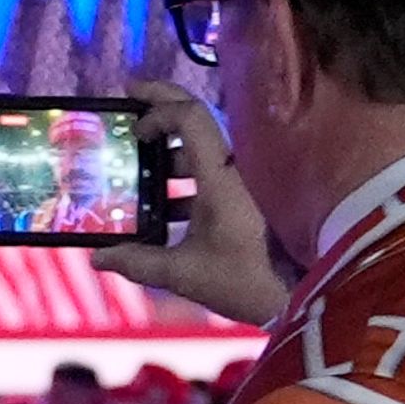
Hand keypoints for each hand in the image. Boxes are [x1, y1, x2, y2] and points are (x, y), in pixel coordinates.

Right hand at [89, 79, 290, 326]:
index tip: (133, 124)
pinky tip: (167, 208)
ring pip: (205, 151)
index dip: (157, 109)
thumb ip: (139, 263)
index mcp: (221, 174)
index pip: (189, 116)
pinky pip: (215, 173)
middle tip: (130, 109)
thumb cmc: (248, 278)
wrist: (304, 294)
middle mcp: (236, 167)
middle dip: (161, 111)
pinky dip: (189, 179)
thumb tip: (99, 258)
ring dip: (172, 155)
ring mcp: (247, 181)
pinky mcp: (252, 197)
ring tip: (141, 174)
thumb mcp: (186, 274)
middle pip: (197, 121)